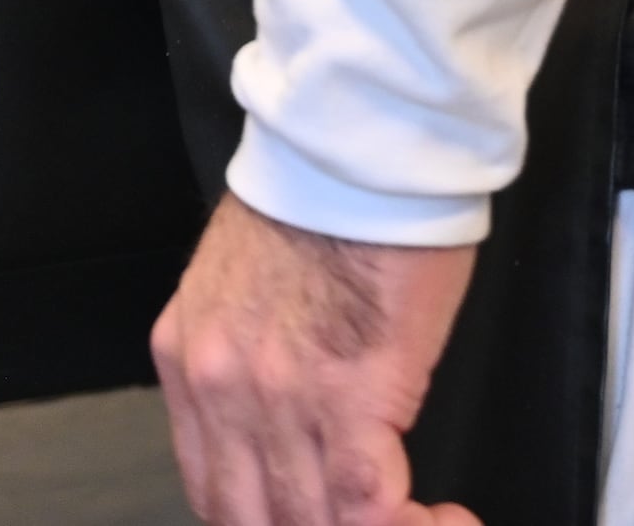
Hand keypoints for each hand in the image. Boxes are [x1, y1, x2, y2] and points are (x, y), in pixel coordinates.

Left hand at [152, 195, 478, 525]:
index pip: (212, 489)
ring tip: (428, 520)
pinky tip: (446, 517)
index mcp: (186, 358)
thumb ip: (247, 356)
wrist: (360, 145)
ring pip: (312, 524)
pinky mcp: (350, 397)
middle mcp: (218, 389)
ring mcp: (277, 399)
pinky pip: (369, 506)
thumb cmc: (320, 195)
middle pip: (256, 521)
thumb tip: (287, 415)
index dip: (270, 522)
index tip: (321, 518)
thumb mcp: (240, 283)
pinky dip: (414, 525)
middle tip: (377, 520)